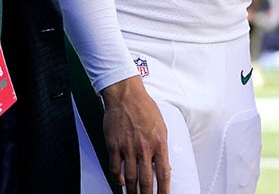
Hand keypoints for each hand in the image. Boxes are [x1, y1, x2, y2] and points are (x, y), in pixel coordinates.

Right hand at [99, 76, 170, 192]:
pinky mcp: (113, 145)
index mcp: (158, 143)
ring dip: (133, 191)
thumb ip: (162, 147)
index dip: (164, 190)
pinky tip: (121, 182)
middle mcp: (144, 148)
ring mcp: (127, 147)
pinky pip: (115, 168)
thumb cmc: (144, 107)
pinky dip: (118, 178)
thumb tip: (165, 166)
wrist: (125, 94)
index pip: (164, 174)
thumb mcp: (162, 127)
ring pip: (130, 178)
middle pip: (146, 180)